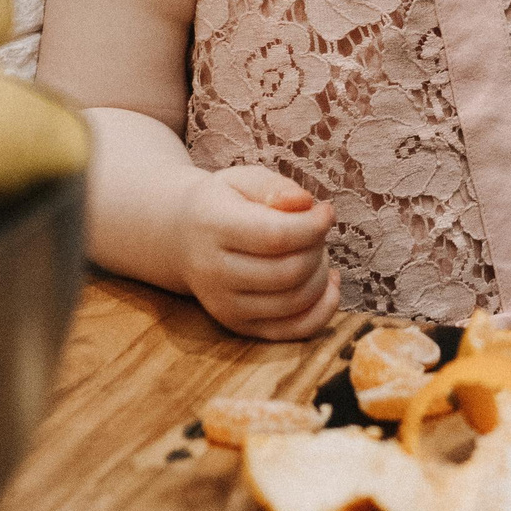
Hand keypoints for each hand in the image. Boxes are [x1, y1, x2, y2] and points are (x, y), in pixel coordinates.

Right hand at [174, 165, 340, 339]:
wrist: (182, 239)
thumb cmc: (223, 204)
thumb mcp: (242, 180)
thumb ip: (274, 187)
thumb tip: (304, 204)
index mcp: (213, 228)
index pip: (276, 236)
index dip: (313, 225)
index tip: (325, 211)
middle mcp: (214, 273)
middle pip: (289, 272)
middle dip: (317, 248)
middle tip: (316, 231)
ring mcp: (225, 306)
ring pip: (296, 301)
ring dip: (321, 274)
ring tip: (314, 251)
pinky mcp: (239, 326)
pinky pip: (295, 330)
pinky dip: (323, 309)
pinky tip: (328, 281)